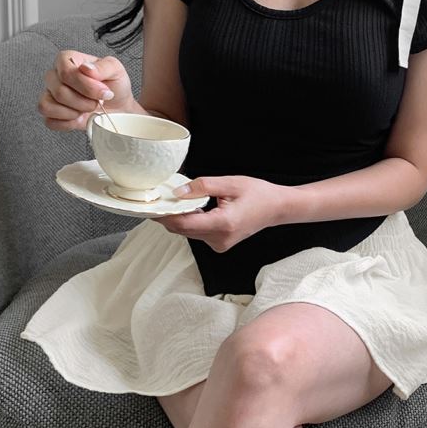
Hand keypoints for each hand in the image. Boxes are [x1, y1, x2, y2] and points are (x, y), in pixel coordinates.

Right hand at [38, 52, 134, 131]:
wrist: (119, 106)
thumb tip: (86, 68)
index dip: (87, 87)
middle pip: (59, 92)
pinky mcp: (51, 113)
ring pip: (49, 106)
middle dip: (84, 102)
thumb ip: (103, 67)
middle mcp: (55, 75)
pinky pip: (50, 121)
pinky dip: (68, 123)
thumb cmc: (114, 85)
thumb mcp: (116, 70)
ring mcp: (50, 94)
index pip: (66, 73)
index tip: (104, 92)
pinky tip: (80, 118)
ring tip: (88, 109)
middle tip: (98, 102)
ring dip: (74, 113)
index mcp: (68, 60)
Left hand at [150, 175, 290, 251]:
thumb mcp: (230, 183)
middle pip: (182, 229)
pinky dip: (190, 221)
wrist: (275, 209)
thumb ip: (202, 186)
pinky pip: (196, 234)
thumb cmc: (257, 194)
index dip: (164, 215)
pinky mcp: (219, 244)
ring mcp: (219, 244)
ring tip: (174, 200)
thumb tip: (178, 192)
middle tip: (158, 198)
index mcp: (223, 224)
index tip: (151, 204)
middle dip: (168, 215)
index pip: (184, 223)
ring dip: (179, 217)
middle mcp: (219, 239)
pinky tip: (191, 208)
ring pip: (188, 232)